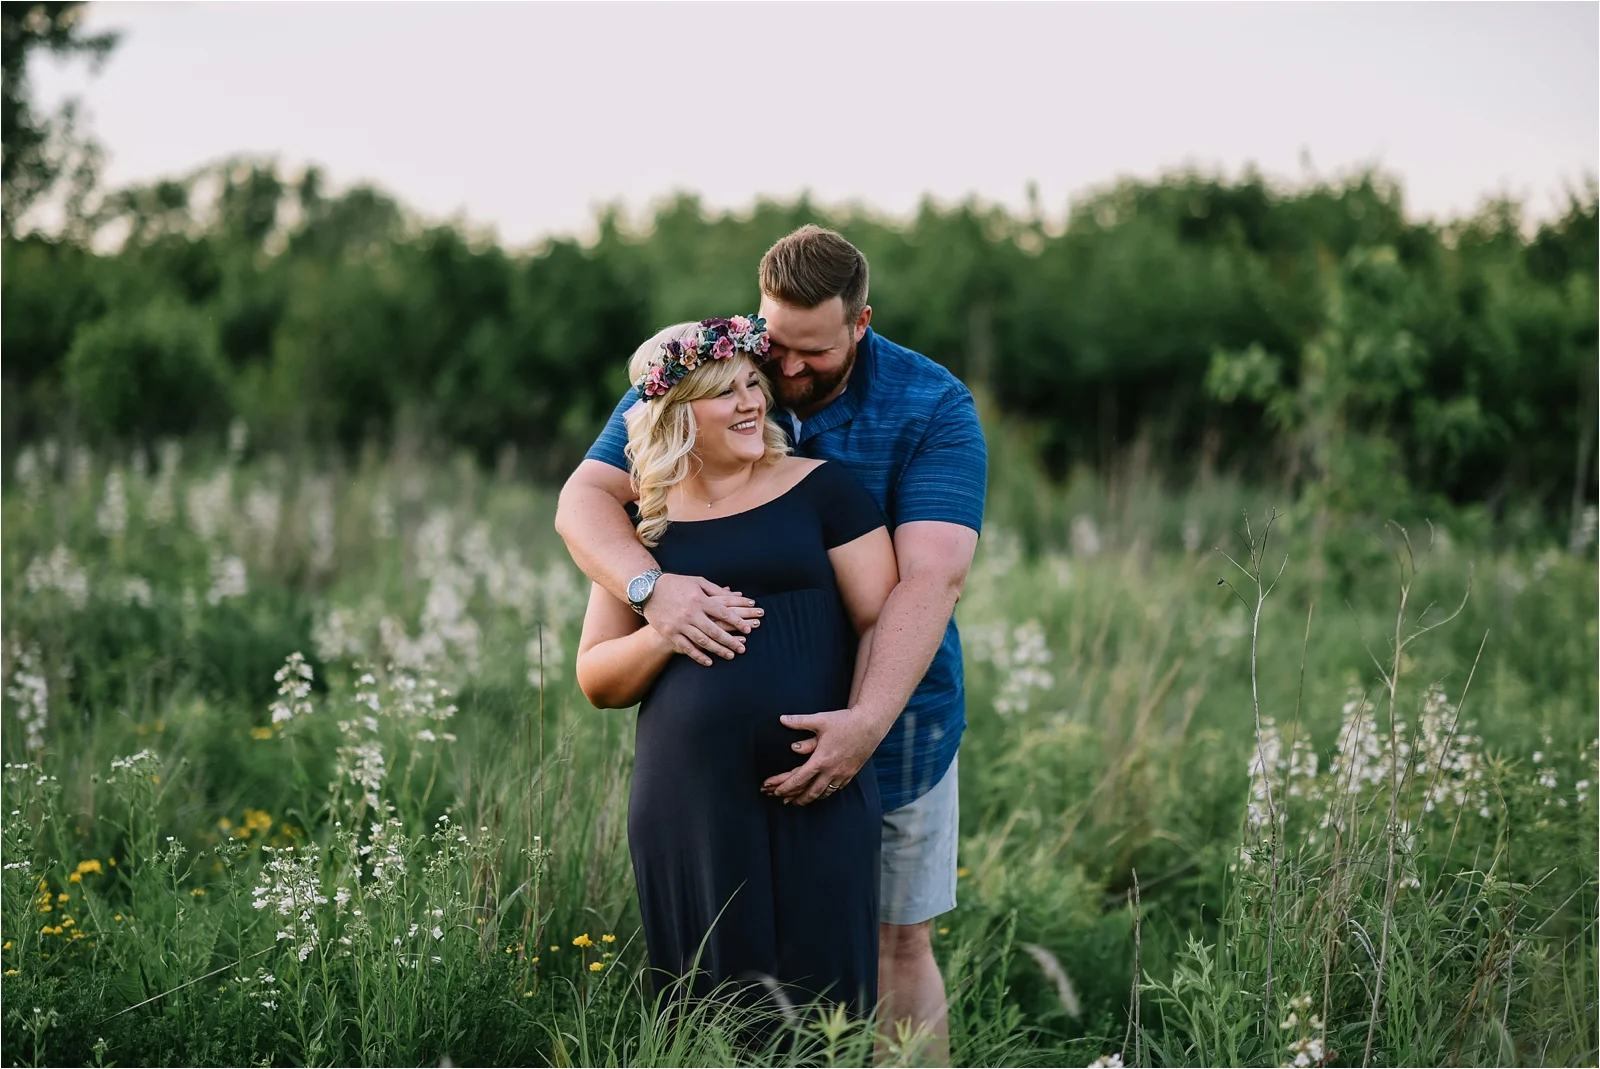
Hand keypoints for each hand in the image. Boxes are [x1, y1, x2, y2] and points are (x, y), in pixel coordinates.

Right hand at [643, 573, 762, 666]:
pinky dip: (699, 655)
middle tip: (743, 649)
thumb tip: (736, 594)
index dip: (737, 621)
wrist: (647, 590)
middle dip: (731, 640)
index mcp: (700, 599)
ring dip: (718, 650)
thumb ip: (717, 590)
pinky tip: (709, 662)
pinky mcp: (670, 632)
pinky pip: (687, 647)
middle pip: (715, 630)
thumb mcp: (697, 582)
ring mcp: (680, 624)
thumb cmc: (677, 585)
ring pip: (703, 640)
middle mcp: (691, 613)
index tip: (748, 629)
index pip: (723, 612)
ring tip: (731, 655)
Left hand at [760, 708, 885, 805]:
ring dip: (810, 798)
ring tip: (800, 801)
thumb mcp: (820, 719)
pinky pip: (836, 788)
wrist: (870, 725)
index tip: (775, 791)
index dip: (785, 787)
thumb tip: (781, 719)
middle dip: (796, 798)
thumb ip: (799, 721)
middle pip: (810, 792)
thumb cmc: (845, 721)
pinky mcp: (851, 773)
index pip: (798, 779)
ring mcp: (842, 773)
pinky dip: (826, 793)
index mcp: (820, 760)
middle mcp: (831, 770)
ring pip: (824, 793)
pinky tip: (822, 793)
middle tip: (785, 801)